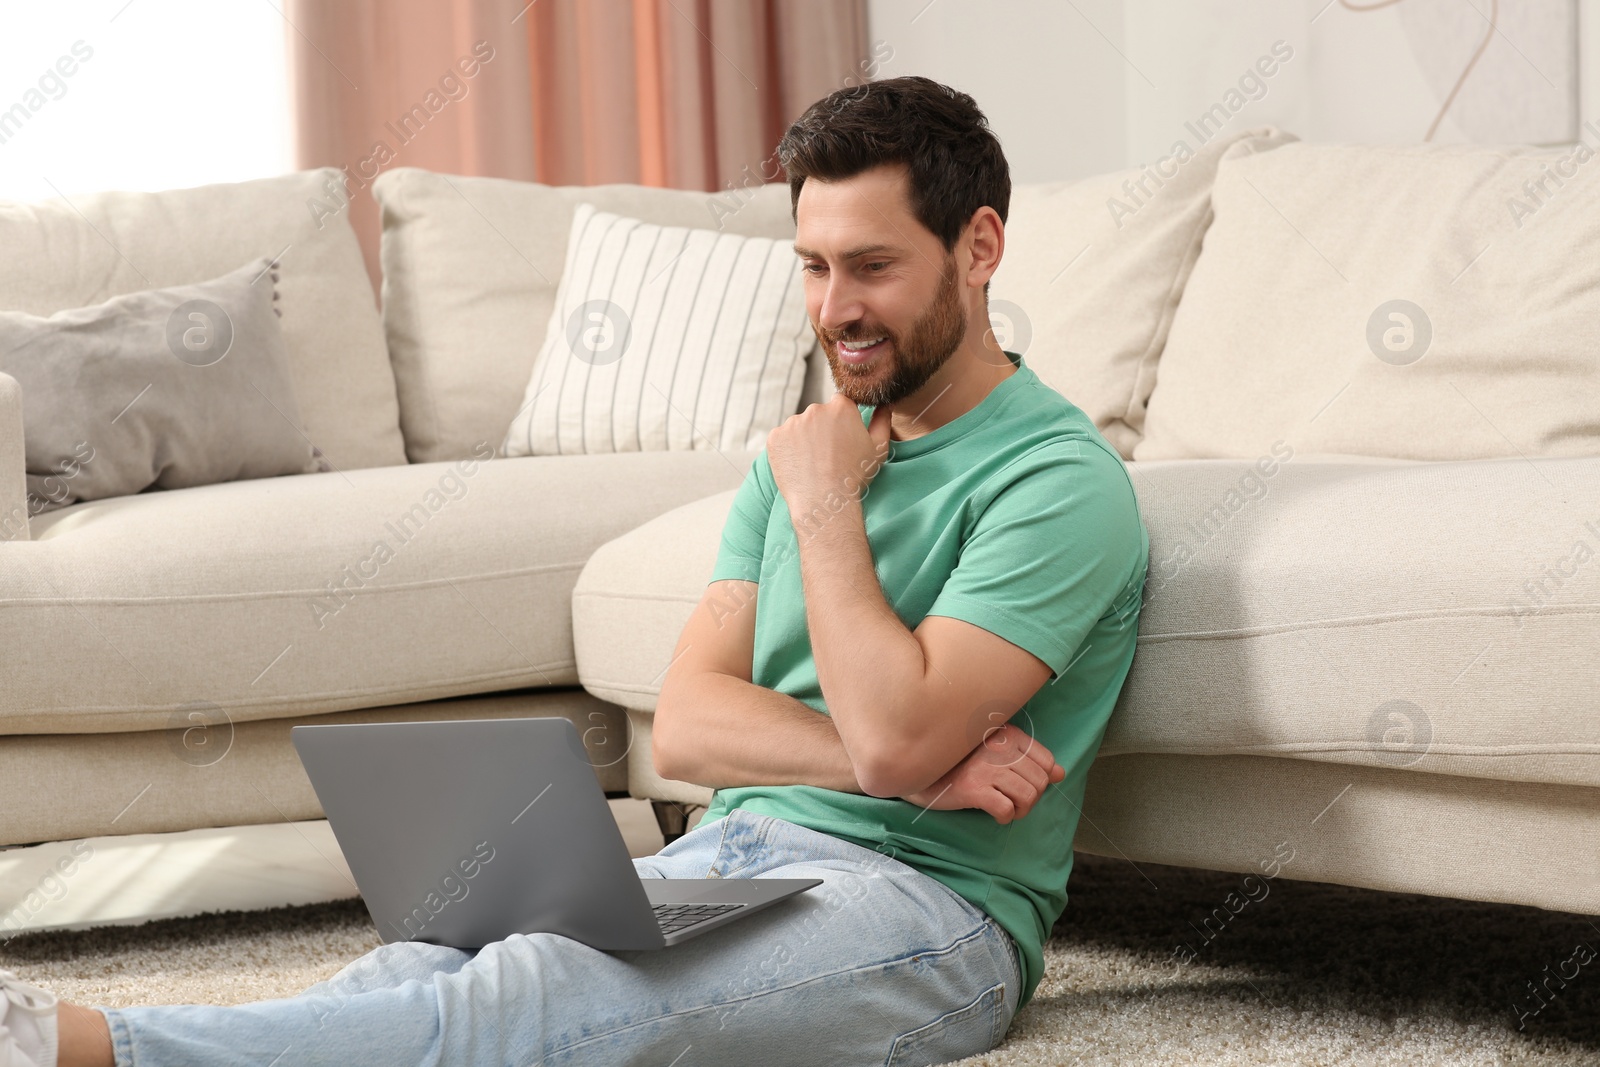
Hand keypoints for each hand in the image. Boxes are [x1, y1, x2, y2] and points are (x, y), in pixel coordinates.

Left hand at [766, 393, 891, 516]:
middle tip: (828, 455)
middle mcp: (815, 409)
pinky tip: (799, 465)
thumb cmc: (854, 476)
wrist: (823, 502)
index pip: (840, 405)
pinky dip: (788, 450)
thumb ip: (882, 420)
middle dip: (822, 429)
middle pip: (818, 414)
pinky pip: (782, 439)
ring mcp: (792, 423)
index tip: (842, 440)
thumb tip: (883, 404)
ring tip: (813, 463)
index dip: (842, 423)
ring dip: (804, 439)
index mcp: (841, 407)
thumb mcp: (878, 448)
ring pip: (799, 426)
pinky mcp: (775, 437)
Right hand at [899, 723, 1065, 823]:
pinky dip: (1005, 817)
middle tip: (1013, 801)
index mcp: (1006, 733)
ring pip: (1027, 797)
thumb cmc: (959, 761)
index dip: (1041, 780)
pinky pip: (1006, 810)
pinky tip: (994, 814)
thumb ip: (1028, 758)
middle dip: (1031, 798)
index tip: (1023, 785)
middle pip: (1039, 782)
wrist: (918, 768)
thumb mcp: (995, 751)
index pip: (1046, 761)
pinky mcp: (972, 788)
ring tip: (1006, 808)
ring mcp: (985, 767)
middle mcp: (998, 747)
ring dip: (1020, 810)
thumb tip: (1060, 774)